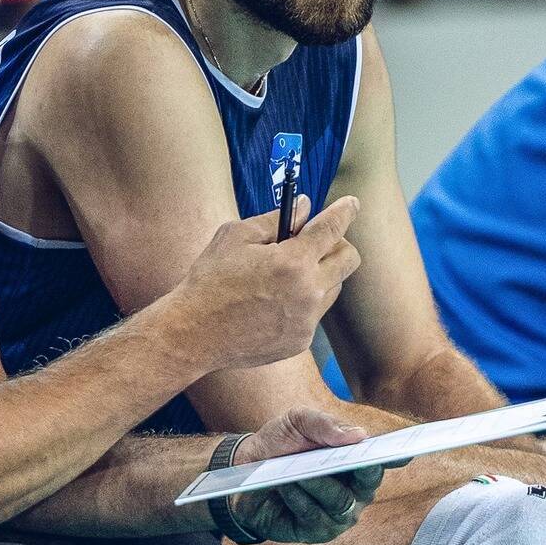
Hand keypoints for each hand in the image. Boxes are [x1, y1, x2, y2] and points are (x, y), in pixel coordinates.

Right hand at [163, 195, 361, 371]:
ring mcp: (306, 321)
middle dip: (338, 243)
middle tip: (316, 240)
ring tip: (286, 272)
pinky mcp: (300, 341)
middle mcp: (308, 293)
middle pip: (348, 259)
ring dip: (321, 273)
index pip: (333, 229)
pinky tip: (273, 300)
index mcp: (293, 262)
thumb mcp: (235, 236)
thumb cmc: (210, 280)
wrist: (194, 334)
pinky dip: (303, 300)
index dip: (345, 211)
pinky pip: (315, 313)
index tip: (351, 203)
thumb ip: (275, 219)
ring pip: (334, 287)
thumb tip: (304, 206)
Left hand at [224, 407, 383, 543]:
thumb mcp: (298, 421)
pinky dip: (300, 499)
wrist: (244, 468)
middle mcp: (354, 491)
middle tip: (341, 458)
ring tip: (295, 473)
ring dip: (317, 484)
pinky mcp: (315, 531)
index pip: (382, 461)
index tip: (403, 452)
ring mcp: (337, 514)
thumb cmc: (279, 443)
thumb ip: (325, 424)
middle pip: (368, 484)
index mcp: (356, 462)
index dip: (396, 457)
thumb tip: (359, 435)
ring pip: (340, 502)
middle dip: (356, 470)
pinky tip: (286, 487)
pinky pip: (315, 517)